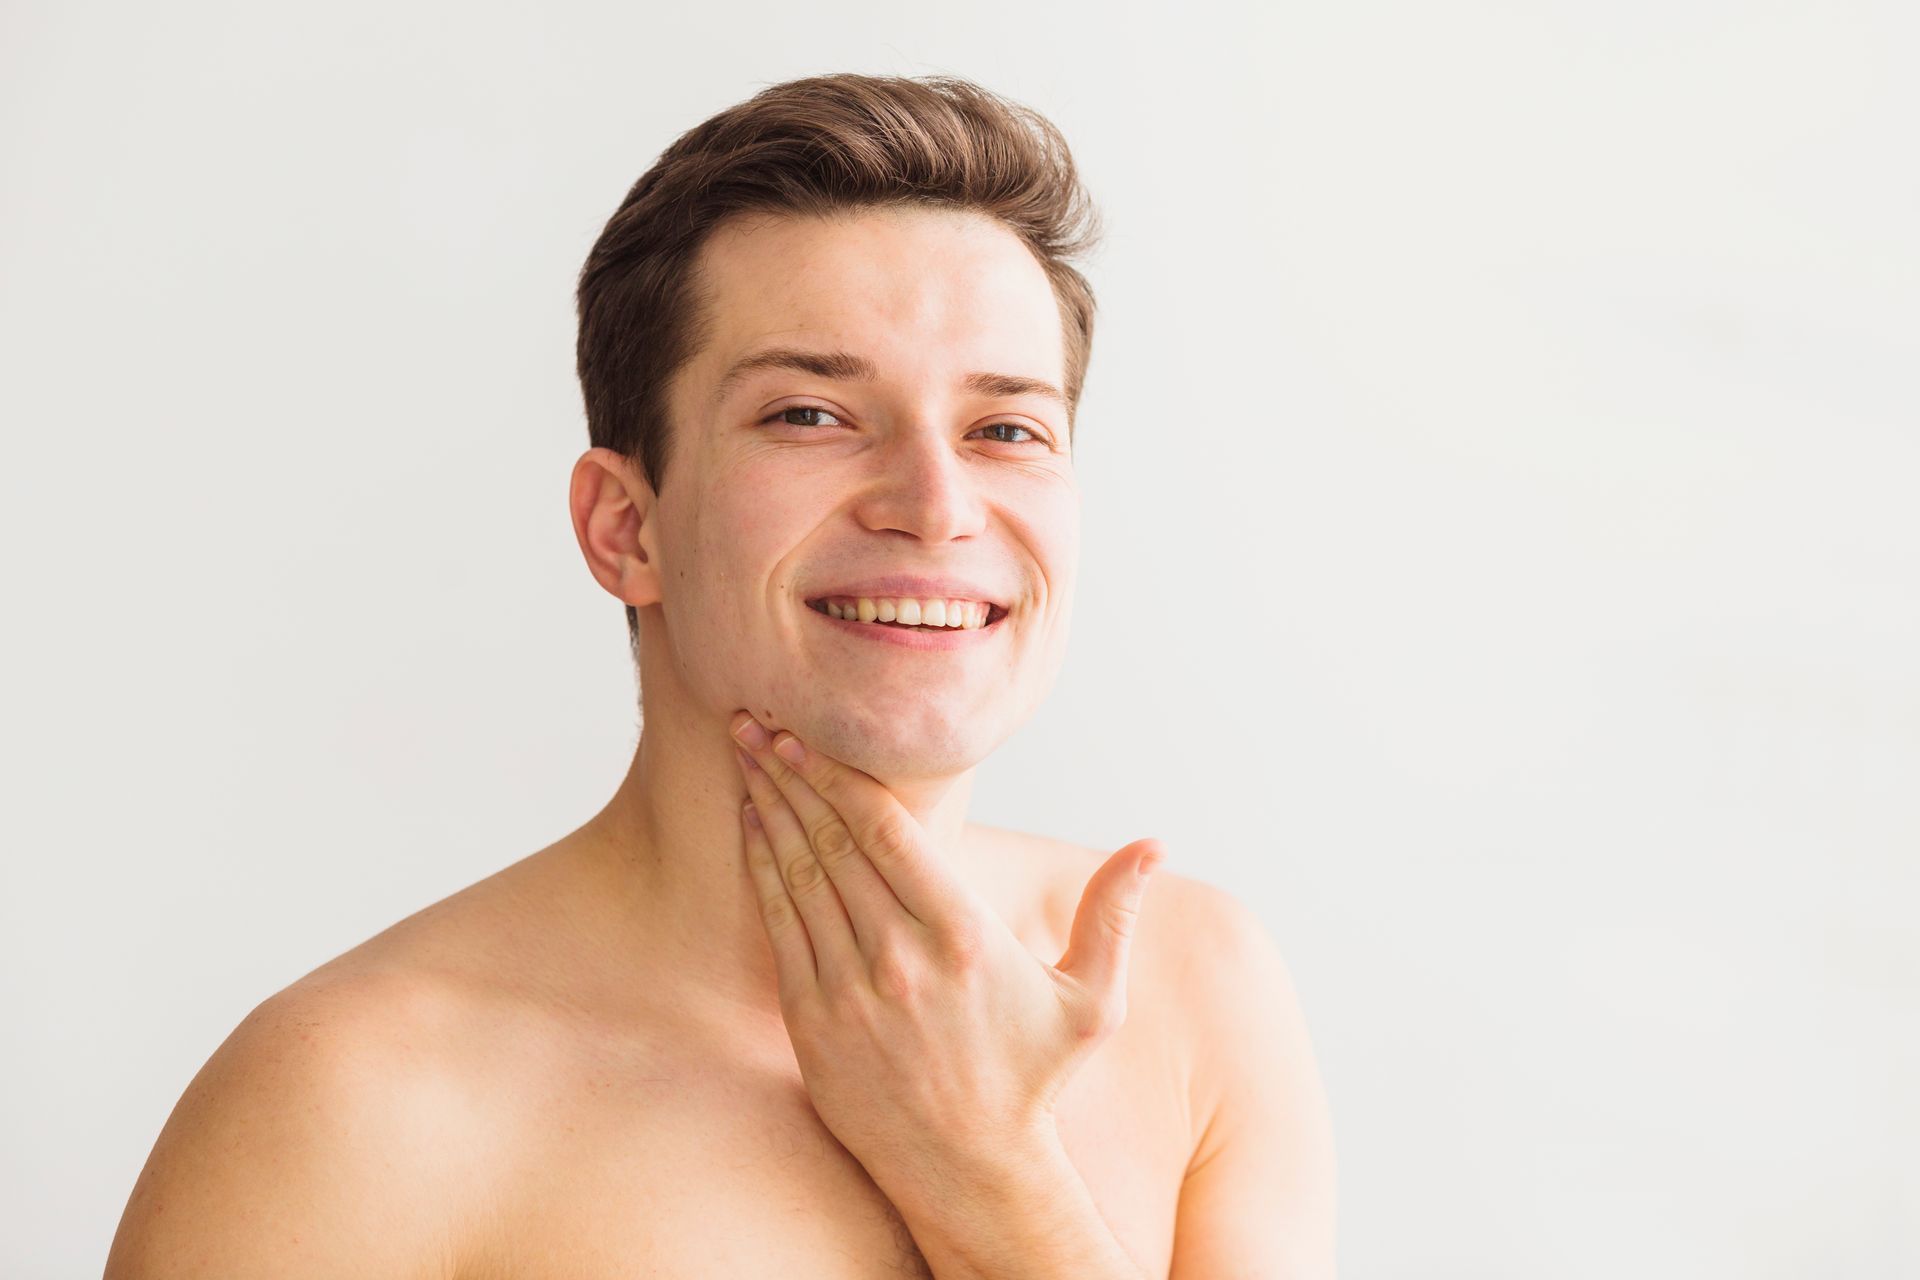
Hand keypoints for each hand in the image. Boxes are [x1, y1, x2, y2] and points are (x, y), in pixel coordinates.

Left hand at [726, 709, 1164, 1195]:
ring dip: (768, 809)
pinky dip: (760, 870)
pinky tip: (750, 828)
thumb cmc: (1031, 1078)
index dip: (841, 775)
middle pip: (832, 840)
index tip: (809, 734)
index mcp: (962, 934)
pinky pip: (778, 927)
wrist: (968, 1168)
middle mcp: (898, 955)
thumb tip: (1156, 844)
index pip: (888, 830)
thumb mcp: (1093, 999)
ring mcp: (848, 988)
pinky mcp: (811, 1021)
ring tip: (745, 758)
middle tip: (754, 724)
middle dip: (790, 774)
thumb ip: (1114, 913)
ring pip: (797, 874)